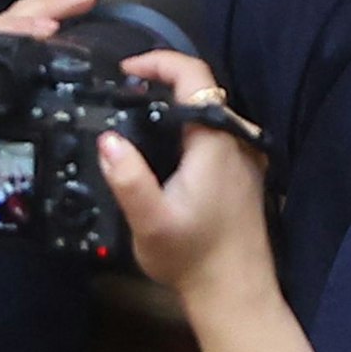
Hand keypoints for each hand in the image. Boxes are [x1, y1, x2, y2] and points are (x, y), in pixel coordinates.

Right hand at [98, 51, 273, 308]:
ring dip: (172, 104)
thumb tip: (107, 139)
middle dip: (161, 81)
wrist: (234, 289)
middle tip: (121, 90)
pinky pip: (212, 131)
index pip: (195, 76)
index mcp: (216, 141)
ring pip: (207, 110)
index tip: (126, 69)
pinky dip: (185, 125)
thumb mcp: (150, 220)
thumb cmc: (193, 257)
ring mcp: (243, 155)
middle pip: (202, 89)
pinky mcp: (242, 171)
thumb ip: (129, 178)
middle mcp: (237, 139)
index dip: (159, 62)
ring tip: (132, 111)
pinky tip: (160, 144)